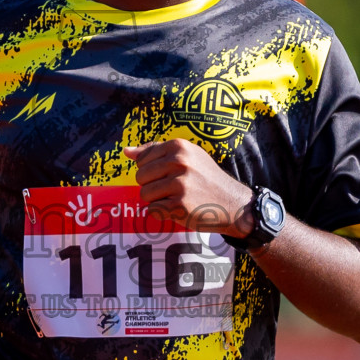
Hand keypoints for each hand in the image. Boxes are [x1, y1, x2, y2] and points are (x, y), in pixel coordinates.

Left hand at [124, 139, 253, 237]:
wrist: (232, 203)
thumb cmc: (206, 179)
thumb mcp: (188, 156)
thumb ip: (155, 151)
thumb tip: (126, 151)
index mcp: (179, 146)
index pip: (142, 159)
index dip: (152, 171)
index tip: (170, 175)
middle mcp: (179, 162)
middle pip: (140, 177)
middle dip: (152, 186)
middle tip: (174, 189)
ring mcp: (179, 184)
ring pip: (144, 194)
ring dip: (157, 200)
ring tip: (177, 198)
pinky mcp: (179, 205)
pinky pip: (152, 210)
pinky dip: (163, 213)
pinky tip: (179, 208)